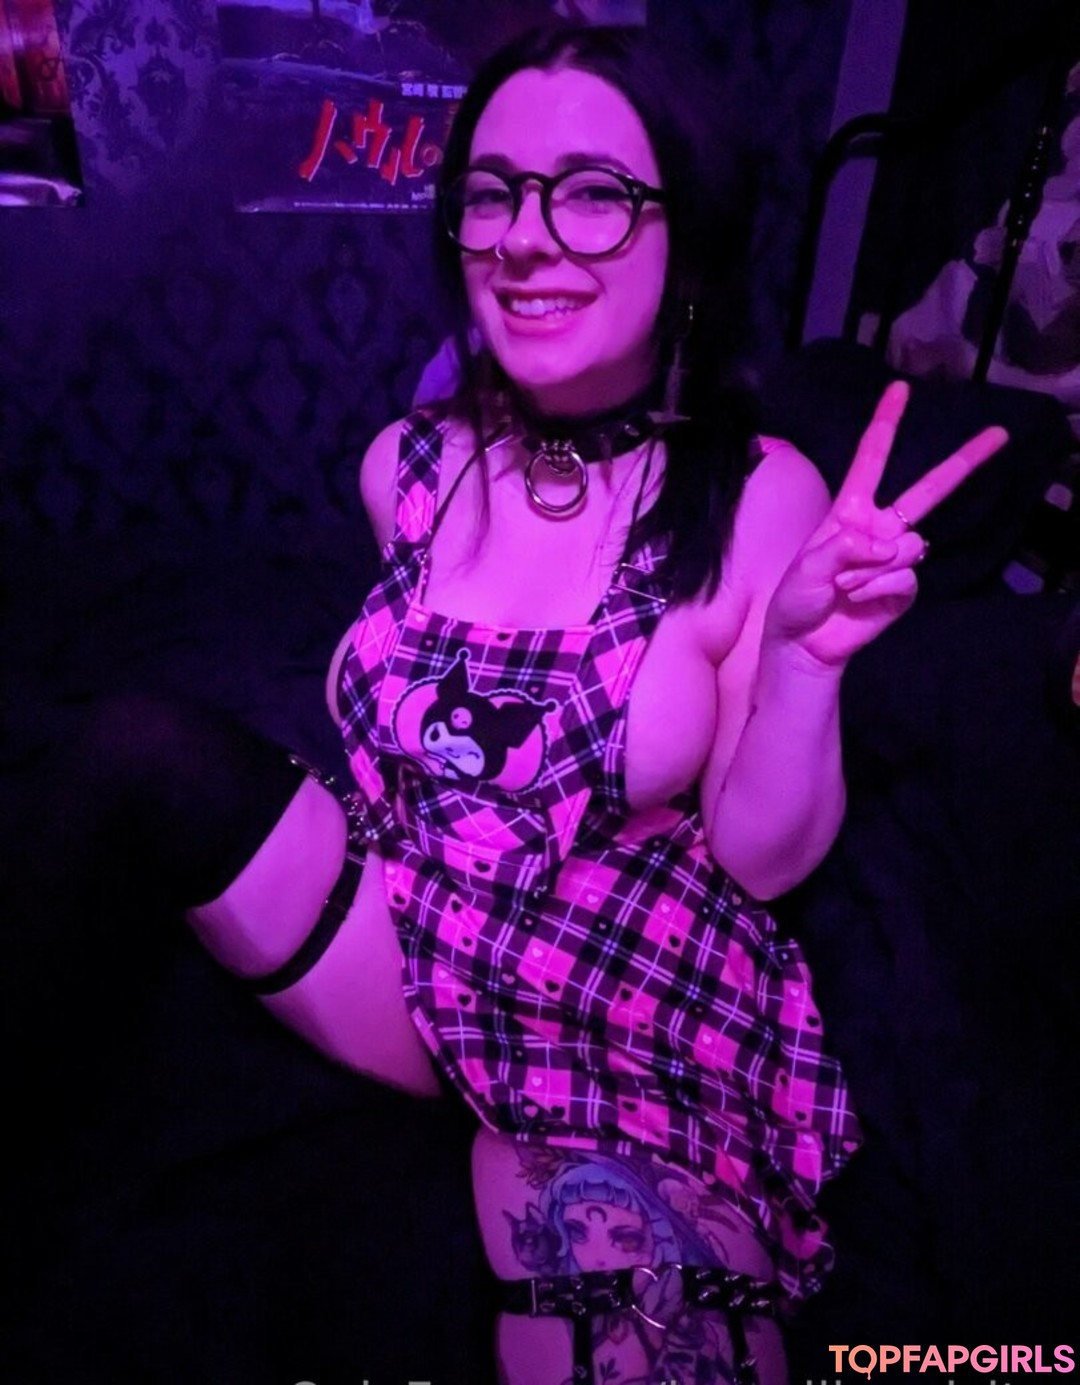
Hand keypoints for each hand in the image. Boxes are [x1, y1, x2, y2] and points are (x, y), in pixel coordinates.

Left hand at [764, 381, 1008, 669]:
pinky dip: (878, 589)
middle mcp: (879, 526)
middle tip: (999, 434)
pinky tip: (857, 601)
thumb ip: (844, 548)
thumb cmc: (796, 598)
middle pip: (928, 490)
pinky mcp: (905, 586)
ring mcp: (895, 556)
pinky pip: (906, 577)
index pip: (871, 458)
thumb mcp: (807, 567)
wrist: (804, 642)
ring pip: (908, 546)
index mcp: (851, 510)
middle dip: (964, 462)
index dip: (886, 423)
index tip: (900, 388)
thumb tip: (888, 545)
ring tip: (843, 586)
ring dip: (871, 569)